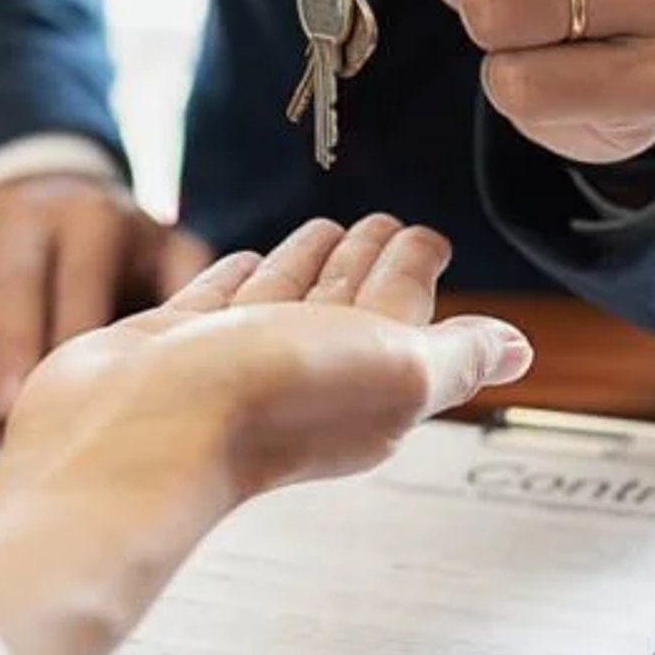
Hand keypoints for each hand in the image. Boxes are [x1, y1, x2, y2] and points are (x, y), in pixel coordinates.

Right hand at [0, 175, 214, 421]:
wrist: (50, 186)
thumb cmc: (123, 245)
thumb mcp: (164, 246)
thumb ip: (193, 286)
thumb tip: (226, 336)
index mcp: (93, 220)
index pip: (80, 276)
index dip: (69, 328)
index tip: (72, 384)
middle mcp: (30, 220)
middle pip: (12, 285)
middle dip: (3, 346)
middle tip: (1, 410)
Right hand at [0, 215, 532, 654]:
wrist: (136, 436)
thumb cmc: (267, 405)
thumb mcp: (397, 370)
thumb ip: (456, 355)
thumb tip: (518, 351)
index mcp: (368, 382)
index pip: (404, 308)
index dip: (417, 268)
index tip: (429, 234)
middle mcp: (304, 372)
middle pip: (349, 300)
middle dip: (370, 259)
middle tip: (384, 219)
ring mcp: (235, 359)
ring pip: (287, 296)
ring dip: (310, 262)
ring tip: (327, 227)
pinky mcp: (174, 346)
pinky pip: (218, 299)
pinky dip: (240, 276)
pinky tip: (248, 259)